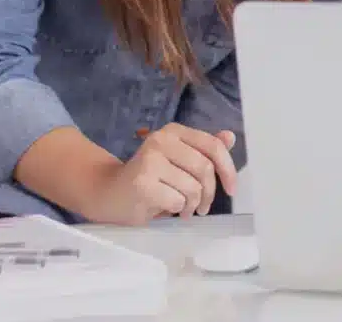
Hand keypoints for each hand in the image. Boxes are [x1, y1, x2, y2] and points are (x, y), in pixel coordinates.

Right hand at [86, 125, 238, 224]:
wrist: (110, 192)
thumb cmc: (149, 178)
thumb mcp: (178, 161)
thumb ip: (203, 150)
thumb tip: (230, 137)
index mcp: (173, 132)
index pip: (213, 145)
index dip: (228, 169)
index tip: (231, 189)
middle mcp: (160, 140)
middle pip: (205, 168)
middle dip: (209, 193)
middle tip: (203, 207)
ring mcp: (150, 160)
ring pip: (193, 188)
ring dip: (193, 205)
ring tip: (184, 209)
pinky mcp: (143, 182)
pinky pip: (178, 201)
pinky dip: (178, 210)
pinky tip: (169, 210)